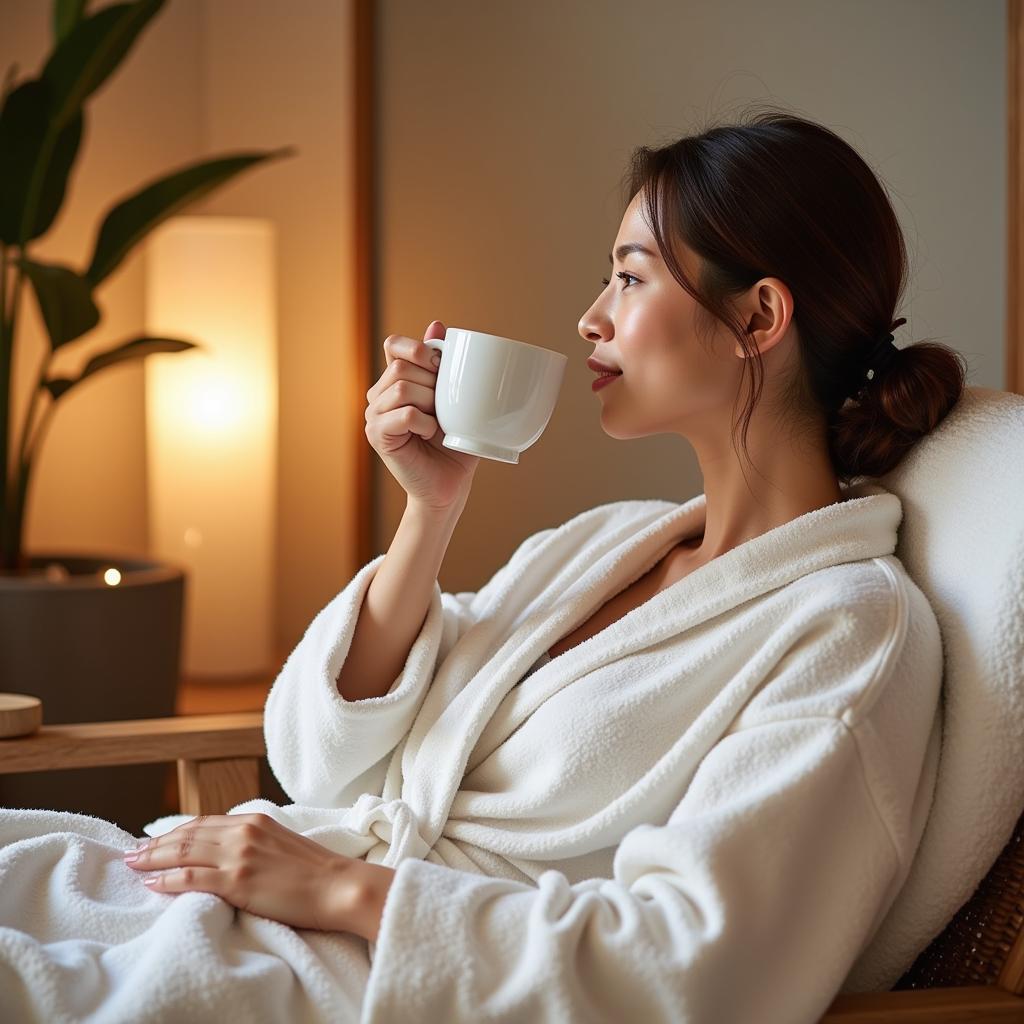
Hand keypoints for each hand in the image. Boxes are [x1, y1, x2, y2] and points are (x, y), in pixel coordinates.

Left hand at [123, 812, 394, 939]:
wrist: (339, 886)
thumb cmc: (316, 871)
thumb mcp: (283, 843)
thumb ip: (255, 841)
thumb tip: (229, 852)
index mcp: (255, 820)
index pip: (204, 822)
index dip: (176, 831)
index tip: (155, 839)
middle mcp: (244, 832)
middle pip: (188, 834)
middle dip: (156, 843)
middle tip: (132, 852)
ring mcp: (240, 855)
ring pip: (184, 852)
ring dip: (153, 858)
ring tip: (133, 865)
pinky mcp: (239, 881)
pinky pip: (193, 878)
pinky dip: (168, 879)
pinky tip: (153, 883)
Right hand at [365, 319, 479, 511]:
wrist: (450, 485)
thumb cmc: (455, 443)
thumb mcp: (456, 398)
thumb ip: (444, 364)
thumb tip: (437, 324)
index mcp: (395, 381)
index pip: (393, 344)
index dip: (417, 348)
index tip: (440, 365)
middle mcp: (379, 395)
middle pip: (401, 366)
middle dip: (432, 383)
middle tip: (444, 408)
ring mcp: (374, 415)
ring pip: (402, 386)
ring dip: (430, 403)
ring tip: (437, 422)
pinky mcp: (376, 435)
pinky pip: (404, 413)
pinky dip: (425, 423)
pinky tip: (430, 434)